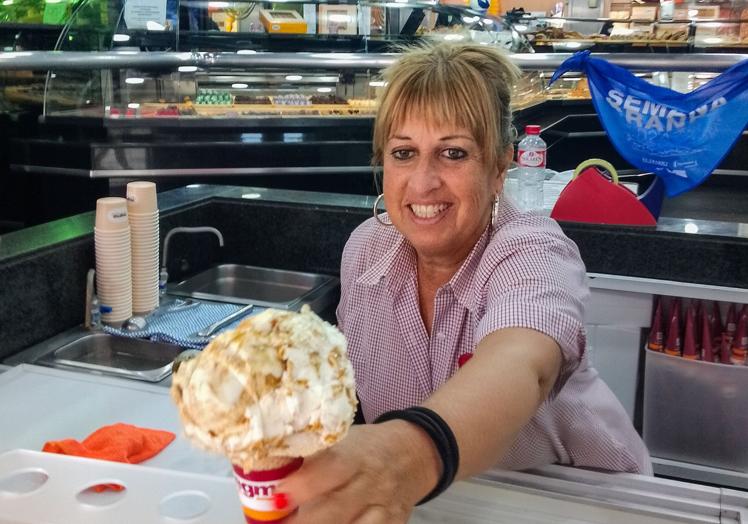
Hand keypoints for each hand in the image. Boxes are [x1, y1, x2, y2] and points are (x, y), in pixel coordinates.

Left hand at [278, 421, 439, 523]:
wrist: (415, 453)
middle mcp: (372, 483)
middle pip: (335, 510)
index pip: (328, 470)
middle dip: (301, 523)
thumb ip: (314, 456)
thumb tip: (268, 469)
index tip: (274, 498)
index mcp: (356, 455)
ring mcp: (384, 509)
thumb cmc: (369, 446)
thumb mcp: (344, 440)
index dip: (300, 486)